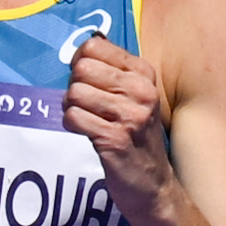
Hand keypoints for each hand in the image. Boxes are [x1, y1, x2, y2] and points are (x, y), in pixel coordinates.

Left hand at [65, 35, 173, 215]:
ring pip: (74, 93)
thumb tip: (88, 43)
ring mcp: (130, 114)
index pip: (94, 47)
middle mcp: (141, 90)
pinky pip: (73, 118)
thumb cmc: (136, 136)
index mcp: (143, 74)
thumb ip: (112, 71)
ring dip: (71, 109)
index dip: (79, 63)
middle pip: (81, 69)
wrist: (153, 183)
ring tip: (89, 121)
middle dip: (74, 87)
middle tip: (87, 106)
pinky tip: (87, 134)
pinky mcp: (115, 137)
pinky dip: (72, 125)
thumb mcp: (133, 97)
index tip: (87, 81)